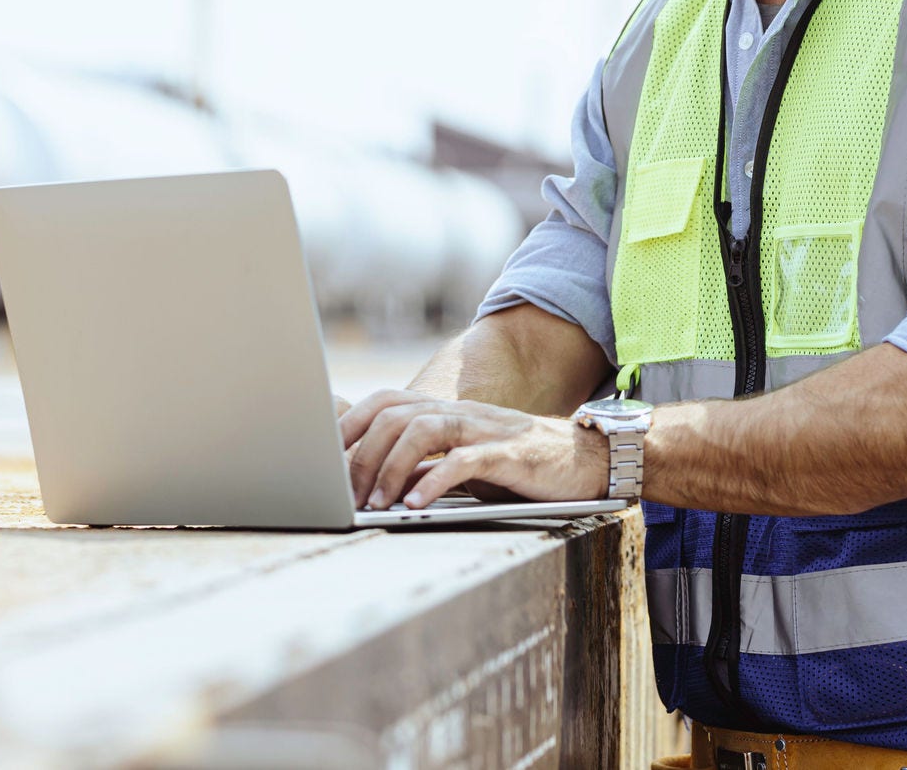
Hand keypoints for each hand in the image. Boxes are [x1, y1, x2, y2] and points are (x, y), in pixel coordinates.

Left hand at [337, 388, 607, 509]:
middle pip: (395, 414)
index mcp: (445, 411)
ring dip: (392, 468)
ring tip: (376, 504)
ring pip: (424, 430)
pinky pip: (464, 460)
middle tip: (349, 494)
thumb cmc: (516, 466)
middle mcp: (460, 412)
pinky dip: (434, 480)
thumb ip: (423, 463)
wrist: (584, 461)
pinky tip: (415, 505)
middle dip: (364, 453)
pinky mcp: (510, 453)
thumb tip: (370, 479)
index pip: (384, 401)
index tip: (322, 457)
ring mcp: (485, 429)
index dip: (349, 423)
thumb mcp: (462, 461)